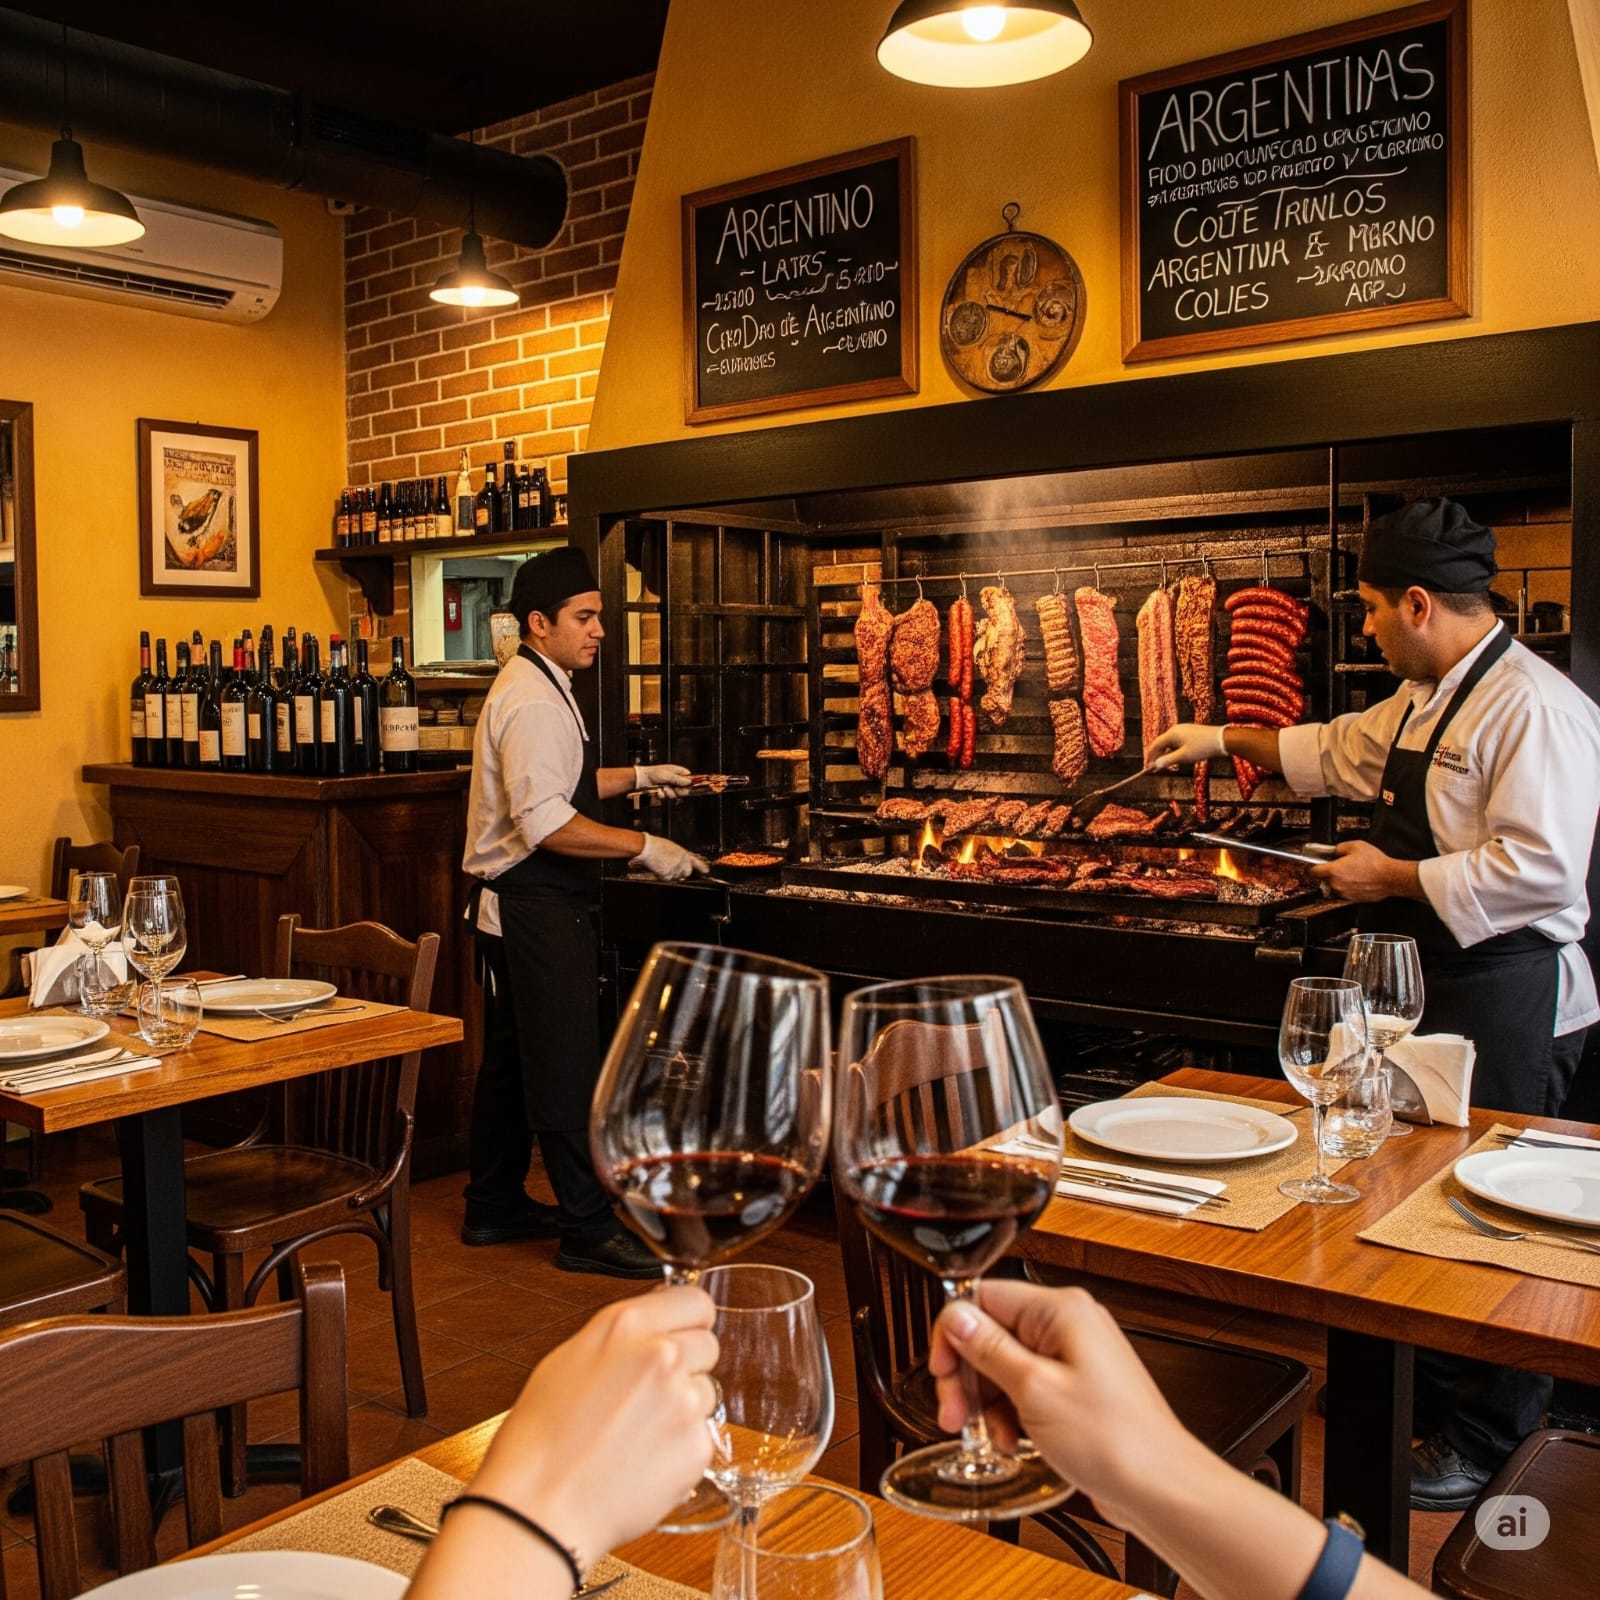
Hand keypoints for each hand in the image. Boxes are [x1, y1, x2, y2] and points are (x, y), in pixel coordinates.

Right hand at [468, 1288, 719, 1568]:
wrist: (539, 1509)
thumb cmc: (540, 1440)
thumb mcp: (570, 1359)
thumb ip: (622, 1338)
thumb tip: (654, 1327)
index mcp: (627, 1325)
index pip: (695, 1300)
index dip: (689, 1321)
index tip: (684, 1333)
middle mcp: (662, 1354)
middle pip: (707, 1345)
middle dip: (687, 1365)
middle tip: (651, 1394)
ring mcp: (683, 1401)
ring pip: (705, 1392)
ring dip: (684, 1409)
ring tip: (639, 1434)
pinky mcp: (696, 1447)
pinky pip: (702, 1437)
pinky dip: (681, 1449)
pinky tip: (644, 1461)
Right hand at [633, 832, 708, 880]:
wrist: (647, 848)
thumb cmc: (656, 846)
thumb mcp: (672, 847)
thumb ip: (679, 855)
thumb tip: (681, 860)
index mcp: (684, 853)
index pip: (697, 863)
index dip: (702, 868)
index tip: (706, 871)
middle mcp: (682, 862)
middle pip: (687, 872)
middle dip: (682, 872)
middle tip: (672, 867)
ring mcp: (675, 869)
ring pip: (677, 877)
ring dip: (672, 874)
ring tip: (663, 865)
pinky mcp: (668, 875)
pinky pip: (668, 879)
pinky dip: (663, 876)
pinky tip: (659, 868)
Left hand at [636, 763, 693, 795]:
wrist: (641, 779)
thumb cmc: (653, 773)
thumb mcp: (668, 775)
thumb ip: (679, 779)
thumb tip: (689, 782)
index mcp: (677, 772)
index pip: (689, 778)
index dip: (690, 783)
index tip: (691, 787)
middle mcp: (674, 779)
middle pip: (684, 789)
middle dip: (678, 791)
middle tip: (672, 788)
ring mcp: (669, 786)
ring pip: (675, 795)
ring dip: (668, 793)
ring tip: (663, 788)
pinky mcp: (663, 792)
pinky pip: (666, 797)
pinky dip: (661, 795)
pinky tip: (658, 791)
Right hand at [929, 1281, 1206, 1529]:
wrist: (1161, 1489)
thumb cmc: (1115, 1440)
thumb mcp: (1034, 1390)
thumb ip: (988, 1349)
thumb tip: (956, 1316)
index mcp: (1060, 1310)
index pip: (984, 1298)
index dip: (954, 1335)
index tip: (942, 1371)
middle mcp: (1068, 1325)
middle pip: (992, 1333)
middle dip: (968, 1376)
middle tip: (956, 1413)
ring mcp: (1074, 1358)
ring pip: (1006, 1365)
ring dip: (988, 1401)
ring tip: (985, 1434)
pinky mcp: (1077, 1388)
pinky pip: (1027, 1387)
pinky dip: (1011, 1412)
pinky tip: (1009, 1439)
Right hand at [1147, 723, 1226, 768]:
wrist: (1222, 739)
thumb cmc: (1203, 747)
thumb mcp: (1184, 757)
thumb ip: (1168, 760)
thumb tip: (1155, 765)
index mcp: (1172, 733)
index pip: (1155, 745)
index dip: (1150, 757)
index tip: (1147, 767)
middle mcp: (1176, 730)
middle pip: (1161, 743)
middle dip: (1157, 756)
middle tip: (1154, 768)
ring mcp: (1184, 730)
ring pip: (1170, 743)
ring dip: (1166, 754)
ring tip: (1165, 765)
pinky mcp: (1191, 733)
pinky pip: (1177, 742)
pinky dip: (1174, 750)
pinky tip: (1177, 758)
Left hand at [1310, 840, 1417, 903]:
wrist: (1391, 878)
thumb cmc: (1375, 862)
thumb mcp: (1355, 846)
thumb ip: (1339, 848)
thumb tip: (1334, 851)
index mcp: (1333, 871)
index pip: (1312, 871)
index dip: (1311, 867)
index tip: (1311, 864)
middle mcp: (1336, 884)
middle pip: (1322, 880)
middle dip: (1327, 873)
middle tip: (1338, 866)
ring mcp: (1344, 894)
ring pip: (1333, 887)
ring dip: (1337, 881)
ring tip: (1350, 873)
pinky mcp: (1352, 900)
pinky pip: (1343, 893)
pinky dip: (1346, 888)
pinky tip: (1356, 880)